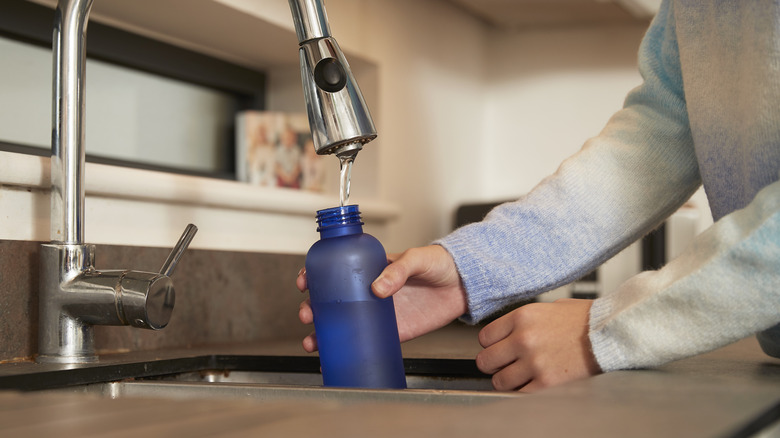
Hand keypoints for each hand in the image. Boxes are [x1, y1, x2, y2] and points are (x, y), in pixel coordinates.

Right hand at [296, 245, 467, 351]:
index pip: (335, 268)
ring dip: (322, 332)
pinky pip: (365, 341)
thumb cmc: (440, 262)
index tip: (305, 281)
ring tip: (313, 341)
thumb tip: (378, 287)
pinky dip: (346, 350)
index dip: (315, 274)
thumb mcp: (417, 257)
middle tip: (308, 313)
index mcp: (370, 267)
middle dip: (313, 307)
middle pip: (331, 299)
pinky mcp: (392, 330)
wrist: (463, 284)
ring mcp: (378, 311)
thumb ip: (399, 270)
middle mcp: (368, 290)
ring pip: (342, 323)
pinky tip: (332, 357)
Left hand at [476, 299, 601, 391]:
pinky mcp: (547, 383)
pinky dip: (524, 391)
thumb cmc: (586, 320)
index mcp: (522, 317)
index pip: (485, 337)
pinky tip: (534, 384)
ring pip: (500, 381)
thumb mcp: (550, 307)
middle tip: (505, 365)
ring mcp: (534, 362)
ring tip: (521, 376)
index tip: (498, 349)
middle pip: (486, 360)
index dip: (491, 345)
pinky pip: (520, 394)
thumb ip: (526, 320)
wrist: (612, 333)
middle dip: (494, 364)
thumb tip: (510, 332)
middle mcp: (523, 339)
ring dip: (508, 381)